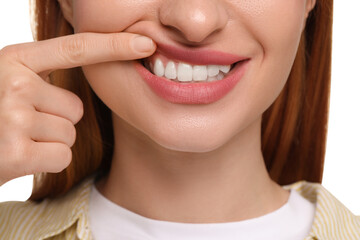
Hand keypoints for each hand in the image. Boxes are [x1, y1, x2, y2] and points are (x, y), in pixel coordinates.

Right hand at [0, 32, 155, 185]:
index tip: (146, 42)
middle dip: (56, 121)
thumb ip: (42, 78)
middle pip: (75, 108)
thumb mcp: (8, 86)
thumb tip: (86, 80)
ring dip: (49, 142)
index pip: (76, 49)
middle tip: (22, 126)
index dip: (114, 45)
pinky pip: (61, 155)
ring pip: (69, 133)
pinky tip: (18, 158)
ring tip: (16, 139)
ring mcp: (13, 116)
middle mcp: (13, 83)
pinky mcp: (15, 151)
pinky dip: (45, 162)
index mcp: (13, 61)